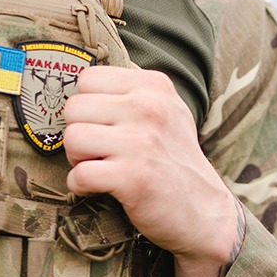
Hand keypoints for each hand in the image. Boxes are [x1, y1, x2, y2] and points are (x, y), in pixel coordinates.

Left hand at [63, 66, 242, 276]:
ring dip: (77, 159)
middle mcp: (148, 108)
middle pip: (74, 108)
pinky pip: (79, 174)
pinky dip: (80, 185)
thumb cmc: (175, 157)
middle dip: (79, 132)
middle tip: (98, 150)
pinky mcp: (133, 177)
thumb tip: (95, 66)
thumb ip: (135, 86)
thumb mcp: (168, 108)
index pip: (88, 78)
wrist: (203, 210)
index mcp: (153, 86)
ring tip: (99, 166)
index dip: (87, 105)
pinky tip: (97, 187)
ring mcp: (141, 143)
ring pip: (72, 138)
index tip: (102, 125)